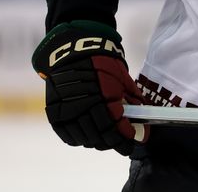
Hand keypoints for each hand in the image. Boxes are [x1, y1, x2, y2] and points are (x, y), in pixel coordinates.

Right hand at [32, 20, 148, 154]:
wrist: (73, 53)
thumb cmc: (102, 64)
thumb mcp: (122, 80)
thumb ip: (132, 100)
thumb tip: (141, 118)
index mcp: (104, 99)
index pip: (115, 130)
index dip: (125, 140)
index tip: (131, 145)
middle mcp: (84, 108)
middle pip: (100, 137)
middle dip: (113, 143)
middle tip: (119, 143)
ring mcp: (68, 112)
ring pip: (85, 139)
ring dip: (97, 142)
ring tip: (105, 140)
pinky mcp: (56, 115)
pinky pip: (69, 136)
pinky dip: (80, 139)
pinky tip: (88, 136)